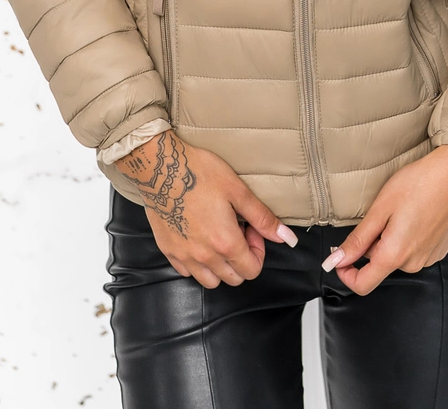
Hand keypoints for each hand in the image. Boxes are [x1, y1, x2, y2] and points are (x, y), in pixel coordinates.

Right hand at [114, 129, 298, 287]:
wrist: (160, 167)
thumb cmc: (199, 173)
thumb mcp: (237, 190)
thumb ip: (263, 218)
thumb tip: (287, 238)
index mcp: (225, 243)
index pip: (252, 270)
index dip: (258, 250)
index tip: (250, 229)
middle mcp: (204, 257)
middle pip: (234, 278)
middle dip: (241, 258)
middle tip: (236, 229)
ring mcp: (184, 257)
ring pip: (210, 281)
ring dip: (221, 266)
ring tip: (218, 236)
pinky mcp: (167, 251)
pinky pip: (187, 272)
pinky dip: (198, 264)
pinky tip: (199, 238)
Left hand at [323, 144, 447, 294]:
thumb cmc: (419, 184)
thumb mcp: (381, 208)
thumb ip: (358, 239)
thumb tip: (337, 260)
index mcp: (395, 255)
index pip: (362, 285)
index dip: (345, 273)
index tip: (338, 254)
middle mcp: (413, 263)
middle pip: (379, 264)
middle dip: (371, 243)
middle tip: (380, 212)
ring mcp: (429, 257)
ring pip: (396, 255)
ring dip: (390, 238)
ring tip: (400, 209)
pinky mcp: (439, 249)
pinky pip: (413, 249)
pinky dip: (407, 236)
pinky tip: (415, 212)